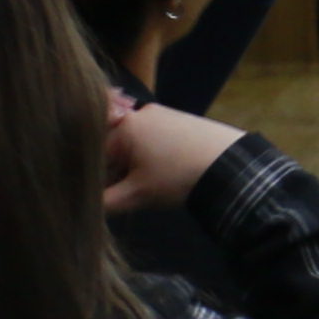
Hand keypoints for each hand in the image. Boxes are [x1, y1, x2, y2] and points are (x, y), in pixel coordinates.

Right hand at [103, 91, 253, 214]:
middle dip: (117, 172)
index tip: (105, 196)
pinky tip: (163, 172)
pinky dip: (151, 156)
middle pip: (114, 147)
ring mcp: (162, 114)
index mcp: (125, 127)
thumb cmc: (177, 177)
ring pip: (134, 144)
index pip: (96, 155)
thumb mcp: (136, 194)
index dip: (98, 179)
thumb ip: (105, 201)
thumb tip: (89, 205)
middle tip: (130, 191)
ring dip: (133, 165)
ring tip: (149, 183)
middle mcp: (141, 113)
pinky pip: (153, 138)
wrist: (229, 164)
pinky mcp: (179, 120)